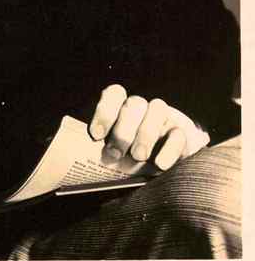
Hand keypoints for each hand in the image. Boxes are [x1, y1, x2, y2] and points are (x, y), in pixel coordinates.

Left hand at [89, 84, 208, 169]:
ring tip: (138, 157)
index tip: (95, 135)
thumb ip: (98, 152)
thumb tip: (77, 164)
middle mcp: (143, 108)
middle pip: (134, 104)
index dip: (104, 112)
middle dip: (123, 130)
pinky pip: (178, 134)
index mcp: (122, 108)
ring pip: (157, 109)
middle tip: (115, 153)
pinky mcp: (183, 133)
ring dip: (146, 134)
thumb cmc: (128, 159)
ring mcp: (164, 117)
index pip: (114, 95)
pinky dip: (169, 149)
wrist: (164, 165)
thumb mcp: (111, 153)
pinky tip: (160, 164)